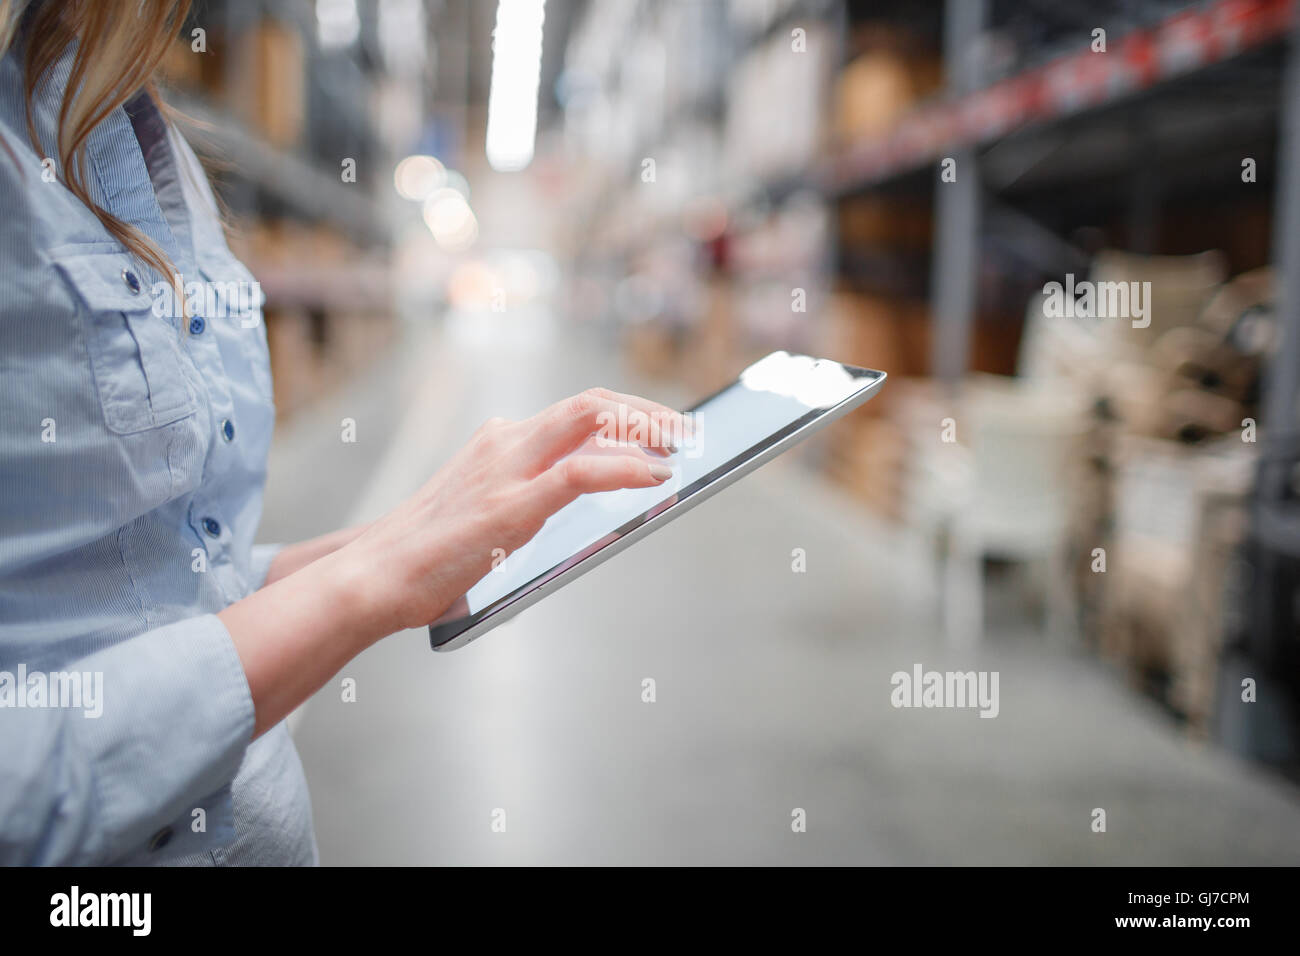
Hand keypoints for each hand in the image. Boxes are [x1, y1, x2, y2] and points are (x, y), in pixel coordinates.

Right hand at [333, 387, 684, 636]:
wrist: (374, 578)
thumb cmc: (429, 558)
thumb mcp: (486, 515)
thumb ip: (530, 502)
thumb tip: (588, 507)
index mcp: (497, 444)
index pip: (576, 412)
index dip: (627, 414)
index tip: (664, 429)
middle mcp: (504, 443)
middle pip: (590, 404)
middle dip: (647, 411)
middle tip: (687, 431)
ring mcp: (506, 469)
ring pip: (591, 419)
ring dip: (647, 427)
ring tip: (683, 447)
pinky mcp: (510, 506)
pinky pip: (581, 472)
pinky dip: (626, 469)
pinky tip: (656, 476)